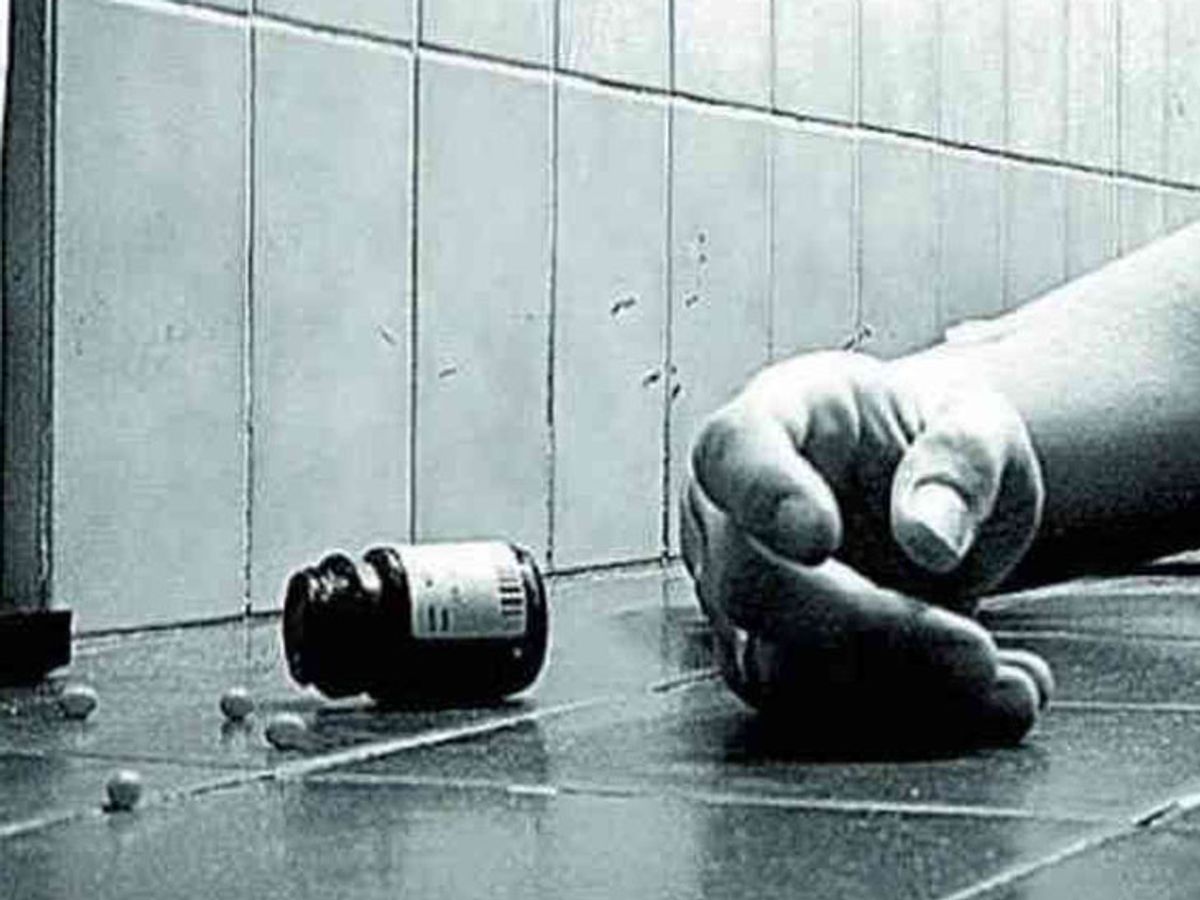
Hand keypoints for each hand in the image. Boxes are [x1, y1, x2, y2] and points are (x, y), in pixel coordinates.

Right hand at [681, 350, 1052, 745]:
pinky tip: (995, 695)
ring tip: (1004, 674)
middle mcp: (732, 512)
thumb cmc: (936, 440)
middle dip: (866, 627)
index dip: (763, 497)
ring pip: (775, 667)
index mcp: (774, 421)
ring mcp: (741, 593)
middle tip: (976, 646)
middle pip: (751, 585)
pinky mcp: (772, 658)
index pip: (733, 454)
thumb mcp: (977, 423)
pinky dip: (912, 714)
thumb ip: (961, 461)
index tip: (818, 537)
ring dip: (894, 686)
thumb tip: (929, 540)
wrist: (929, 493)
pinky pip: (818, 710)